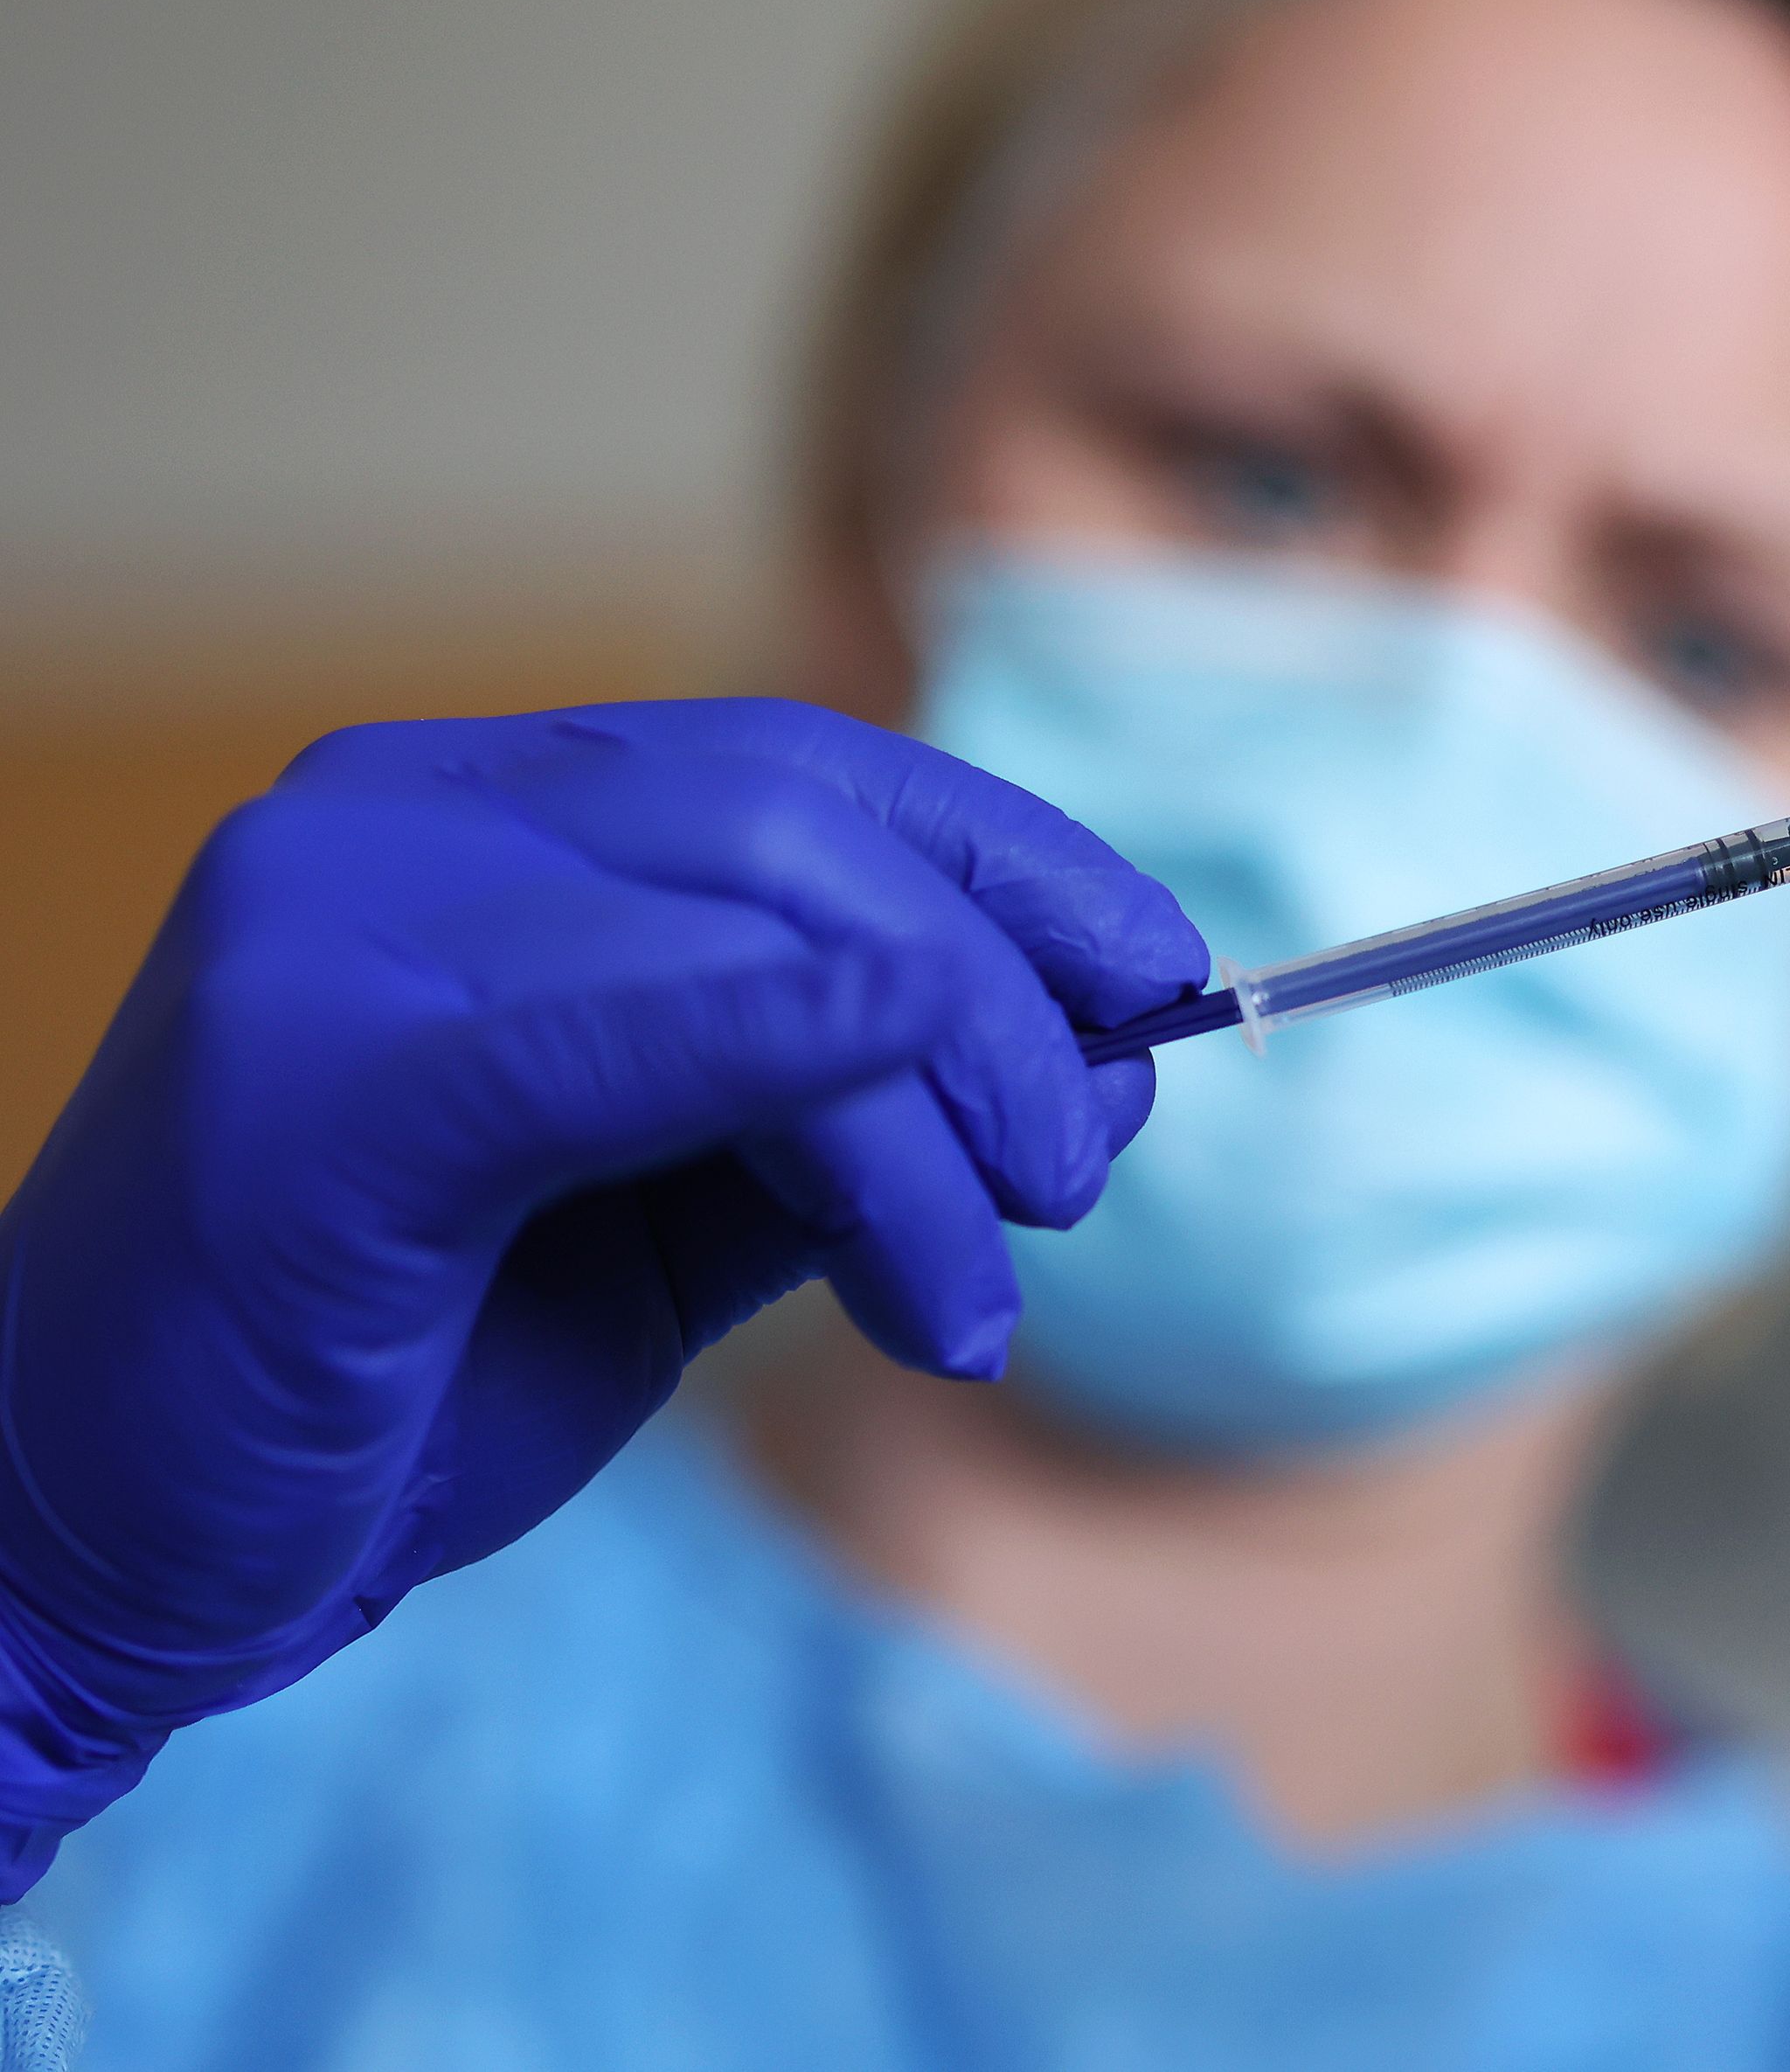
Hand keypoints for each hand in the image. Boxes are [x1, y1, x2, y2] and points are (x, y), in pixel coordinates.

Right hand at [0, 699, 1203, 1887]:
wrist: (79, 1544)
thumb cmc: (380, 1383)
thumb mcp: (664, 1223)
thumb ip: (851, 1115)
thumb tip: (1098, 1062)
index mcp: (466, 818)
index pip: (801, 767)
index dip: (1014, 863)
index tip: (1159, 986)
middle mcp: (393, 818)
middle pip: (809, 818)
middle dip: (1008, 988)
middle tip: (1071, 1179)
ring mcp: (341, 922)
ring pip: (771, 917)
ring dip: (939, 1108)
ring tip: (967, 1297)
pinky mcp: (326, 1072)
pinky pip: (651, 1028)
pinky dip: (831, 1089)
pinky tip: (923, 1216)